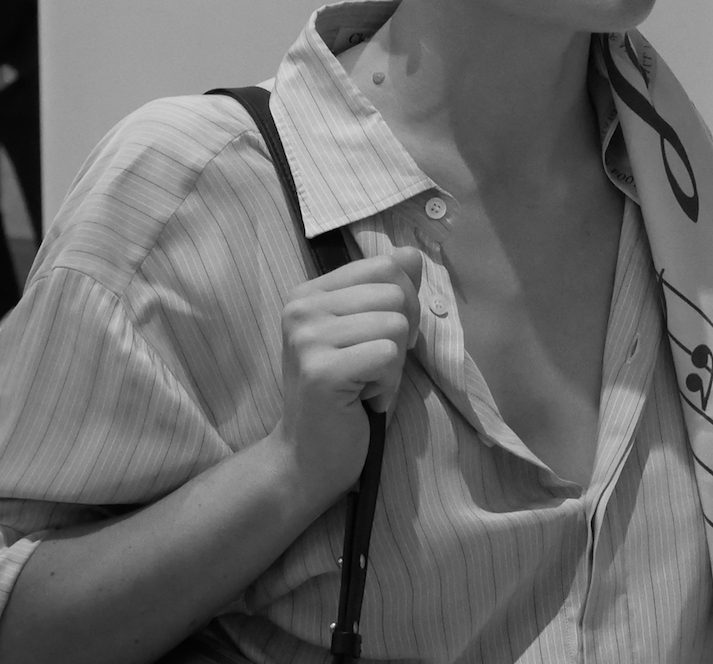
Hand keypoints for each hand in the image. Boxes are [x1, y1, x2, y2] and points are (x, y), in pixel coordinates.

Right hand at [268, 246, 422, 504]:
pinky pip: (388, 355)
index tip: (381, 339)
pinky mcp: (321, 371)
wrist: (306, 458)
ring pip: (396, 323)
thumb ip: (388, 291)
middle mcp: (301, 308)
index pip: (385, 265)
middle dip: (402, 334)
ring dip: (394, 364)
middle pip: (396, 292)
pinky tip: (364, 400)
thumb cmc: (344, 396)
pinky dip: (388, 384)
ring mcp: (307, 339)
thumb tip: (411, 254)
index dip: (404, 303)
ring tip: (365, 384)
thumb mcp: (366, 334)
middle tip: (374, 367)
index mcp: (309, 293)